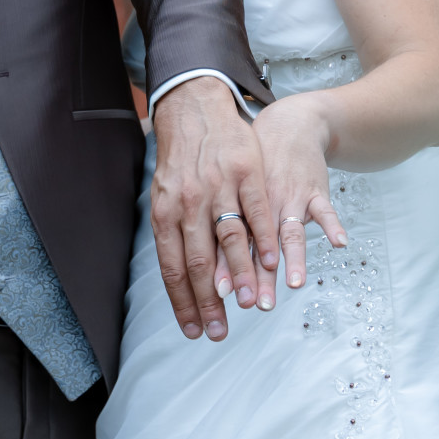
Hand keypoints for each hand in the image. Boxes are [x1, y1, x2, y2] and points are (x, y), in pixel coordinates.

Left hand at [152, 77, 278, 340]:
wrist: (196, 106)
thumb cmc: (182, 162)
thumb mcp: (166, 198)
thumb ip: (175, 237)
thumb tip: (182, 282)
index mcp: (165, 213)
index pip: (172, 269)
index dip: (183, 303)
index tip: (194, 331)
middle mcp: (188, 202)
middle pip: (198, 261)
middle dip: (210, 302)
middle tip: (220, 332)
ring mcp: (218, 186)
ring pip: (229, 239)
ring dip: (242, 276)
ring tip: (252, 306)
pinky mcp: (246, 172)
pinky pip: (257, 212)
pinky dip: (265, 240)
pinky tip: (273, 263)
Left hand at [214, 93, 347, 310]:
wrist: (288, 126)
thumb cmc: (255, 169)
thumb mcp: (234, 196)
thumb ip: (227, 236)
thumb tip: (211, 282)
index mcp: (239, 210)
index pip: (228, 246)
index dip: (226, 271)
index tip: (221, 297)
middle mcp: (262, 207)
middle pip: (259, 247)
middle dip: (259, 277)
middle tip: (258, 305)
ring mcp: (291, 199)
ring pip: (290, 232)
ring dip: (293, 259)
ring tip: (295, 283)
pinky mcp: (315, 191)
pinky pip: (325, 209)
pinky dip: (333, 225)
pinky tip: (340, 243)